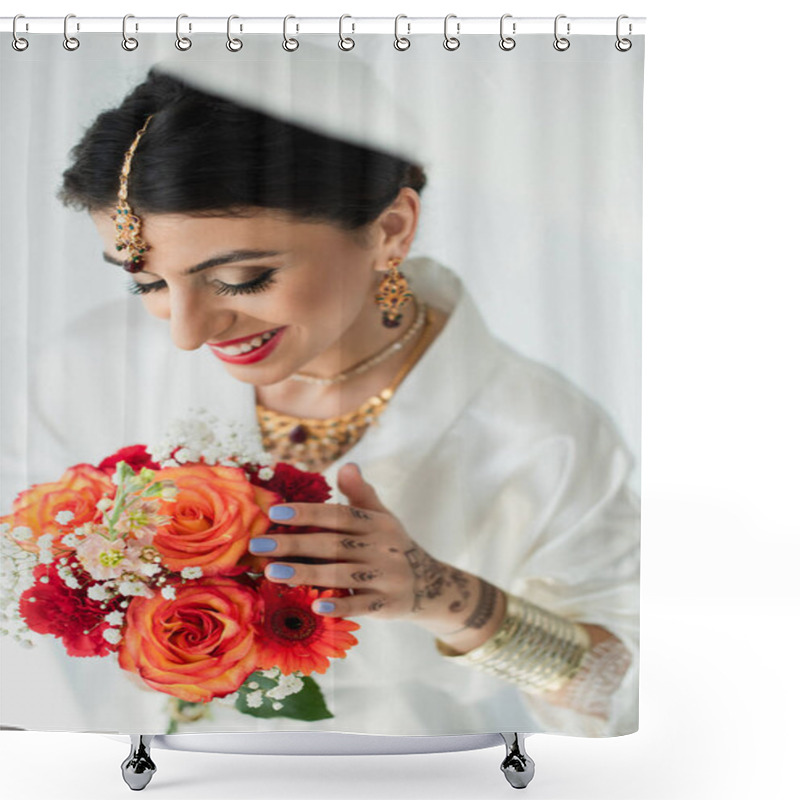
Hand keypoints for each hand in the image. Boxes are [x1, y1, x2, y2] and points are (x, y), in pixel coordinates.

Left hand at [248, 462, 473, 624]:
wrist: (430, 584)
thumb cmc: (391, 545)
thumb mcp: (382, 517)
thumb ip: (361, 493)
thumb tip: (347, 464)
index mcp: (377, 524)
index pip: (339, 515)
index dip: (308, 513)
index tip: (275, 512)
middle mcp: (382, 548)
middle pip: (333, 545)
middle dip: (294, 544)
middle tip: (259, 544)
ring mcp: (386, 577)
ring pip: (341, 575)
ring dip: (306, 574)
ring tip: (272, 572)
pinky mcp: (387, 604)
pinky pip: (361, 605)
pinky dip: (340, 606)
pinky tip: (315, 606)